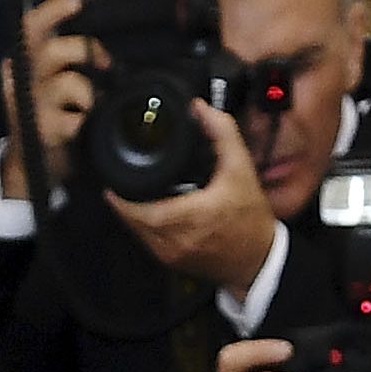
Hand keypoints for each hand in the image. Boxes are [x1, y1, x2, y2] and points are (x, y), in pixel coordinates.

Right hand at [0, 0, 94, 201]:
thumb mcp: (52, 84)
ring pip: (69, 82)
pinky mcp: (41, 130)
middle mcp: (22, 81)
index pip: (32, 28)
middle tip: (104, 62)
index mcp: (25, 63)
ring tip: (92, 104)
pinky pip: (77, 117)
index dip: (55, 9)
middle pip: (53, 50)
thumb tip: (100, 42)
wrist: (31, 169)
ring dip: (90, 92)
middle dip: (86, 51)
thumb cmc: (50, 118)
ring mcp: (30, 107)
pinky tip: (83, 127)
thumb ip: (68, 60)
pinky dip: (87, 121)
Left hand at [110, 103, 278, 292]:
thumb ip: (222, 134)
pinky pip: (146, 241)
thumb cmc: (250, 218)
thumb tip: (201, 109)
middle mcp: (174, 240)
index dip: (121, 198)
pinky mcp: (170, 261)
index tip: (113, 182)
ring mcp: (169, 254)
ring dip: (132, 214)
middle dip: (124, 201)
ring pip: (136, 232)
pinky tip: (151, 211)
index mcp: (189, 217)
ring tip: (133, 194)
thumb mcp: (240, 169)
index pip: (139, 211)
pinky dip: (144, 225)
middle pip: (131, 220)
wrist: (257, 258)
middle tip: (120, 183)